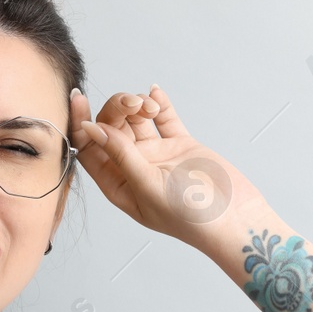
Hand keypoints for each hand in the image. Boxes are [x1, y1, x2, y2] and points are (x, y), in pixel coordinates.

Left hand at [68, 84, 265, 242]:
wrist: (234, 219)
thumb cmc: (189, 215)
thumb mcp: (147, 185)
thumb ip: (120, 154)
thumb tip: (91, 128)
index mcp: (118, 185)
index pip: (90, 150)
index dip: (81, 124)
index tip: (78, 98)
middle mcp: (134, 169)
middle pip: (112, 129)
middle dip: (117, 110)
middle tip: (133, 103)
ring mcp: (158, 156)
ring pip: (136, 121)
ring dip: (138, 105)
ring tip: (149, 104)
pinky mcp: (181, 146)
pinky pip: (164, 119)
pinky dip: (159, 104)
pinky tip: (155, 92)